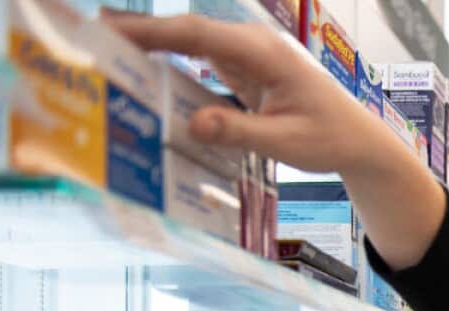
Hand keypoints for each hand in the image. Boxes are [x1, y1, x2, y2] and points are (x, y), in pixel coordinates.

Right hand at [102, 11, 444, 267]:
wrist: (358, 139)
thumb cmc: (329, 139)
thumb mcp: (286, 143)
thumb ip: (239, 131)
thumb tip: (192, 124)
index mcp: (265, 54)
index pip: (199, 34)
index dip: (153, 30)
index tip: (112, 30)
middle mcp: (253, 46)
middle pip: (188, 33)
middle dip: (141, 32)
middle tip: (90, 36)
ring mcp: (248, 55)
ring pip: (190, 44)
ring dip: (152, 46)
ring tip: (104, 52)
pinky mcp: (244, 69)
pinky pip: (201, 61)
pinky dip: (171, 63)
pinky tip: (142, 72)